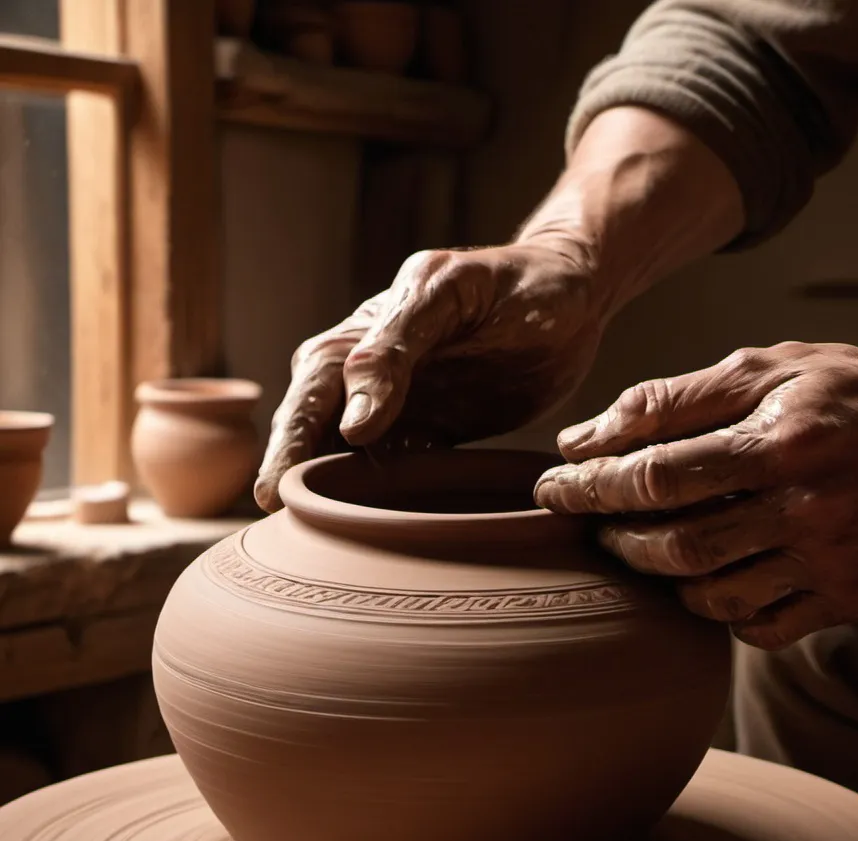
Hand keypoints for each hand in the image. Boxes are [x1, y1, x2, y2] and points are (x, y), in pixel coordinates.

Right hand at [255, 244, 603, 510]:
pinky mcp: (435, 431)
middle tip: (274, 514)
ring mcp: (404, 405)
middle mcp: (372, 371)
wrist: (573, 296)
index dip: (294, 435)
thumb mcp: (451, 293)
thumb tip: (352, 421)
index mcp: (366, 332)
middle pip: (319, 424)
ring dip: (331, 488)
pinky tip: (368, 528)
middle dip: (293, 468)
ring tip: (308, 533)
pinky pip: (398, 469)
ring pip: (351, 452)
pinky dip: (381, 497)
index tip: (281, 486)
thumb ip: (398, 345)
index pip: (314, 385)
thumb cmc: (513, 281)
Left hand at [534, 341, 857, 649]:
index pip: (656, 476)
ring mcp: (826, 563)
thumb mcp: (766, 367)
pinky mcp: (845, 599)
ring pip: (709, 596)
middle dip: (614, 538)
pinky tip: (707, 579)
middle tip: (591, 523)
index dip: (589, 487)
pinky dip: (716, 611)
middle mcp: (803, 509)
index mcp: (777, 441)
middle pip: (675, 546)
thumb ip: (672, 400)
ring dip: (659, 576)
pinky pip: (757, 628)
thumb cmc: (846, 395)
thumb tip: (586, 437)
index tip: (551, 489)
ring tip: (643, 547)